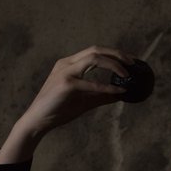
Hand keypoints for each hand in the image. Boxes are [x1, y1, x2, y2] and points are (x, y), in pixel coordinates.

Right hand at [21, 44, 135, 133]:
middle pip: (95, 50)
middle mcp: (67, 64)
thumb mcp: (84, 101)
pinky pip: (92, 84)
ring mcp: (65, 72)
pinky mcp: (66, 85)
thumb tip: (121, 94)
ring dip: (114, 64)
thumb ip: (101, 96)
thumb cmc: (58, 110)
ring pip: (94, 58)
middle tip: (133, 63)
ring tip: (127, 74)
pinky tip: (119, 91)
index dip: (113, 54)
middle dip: (117, 54)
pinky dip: (107, 87)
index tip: (129, 61)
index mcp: (69, 64)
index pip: (94, 52)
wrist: (37, 121)